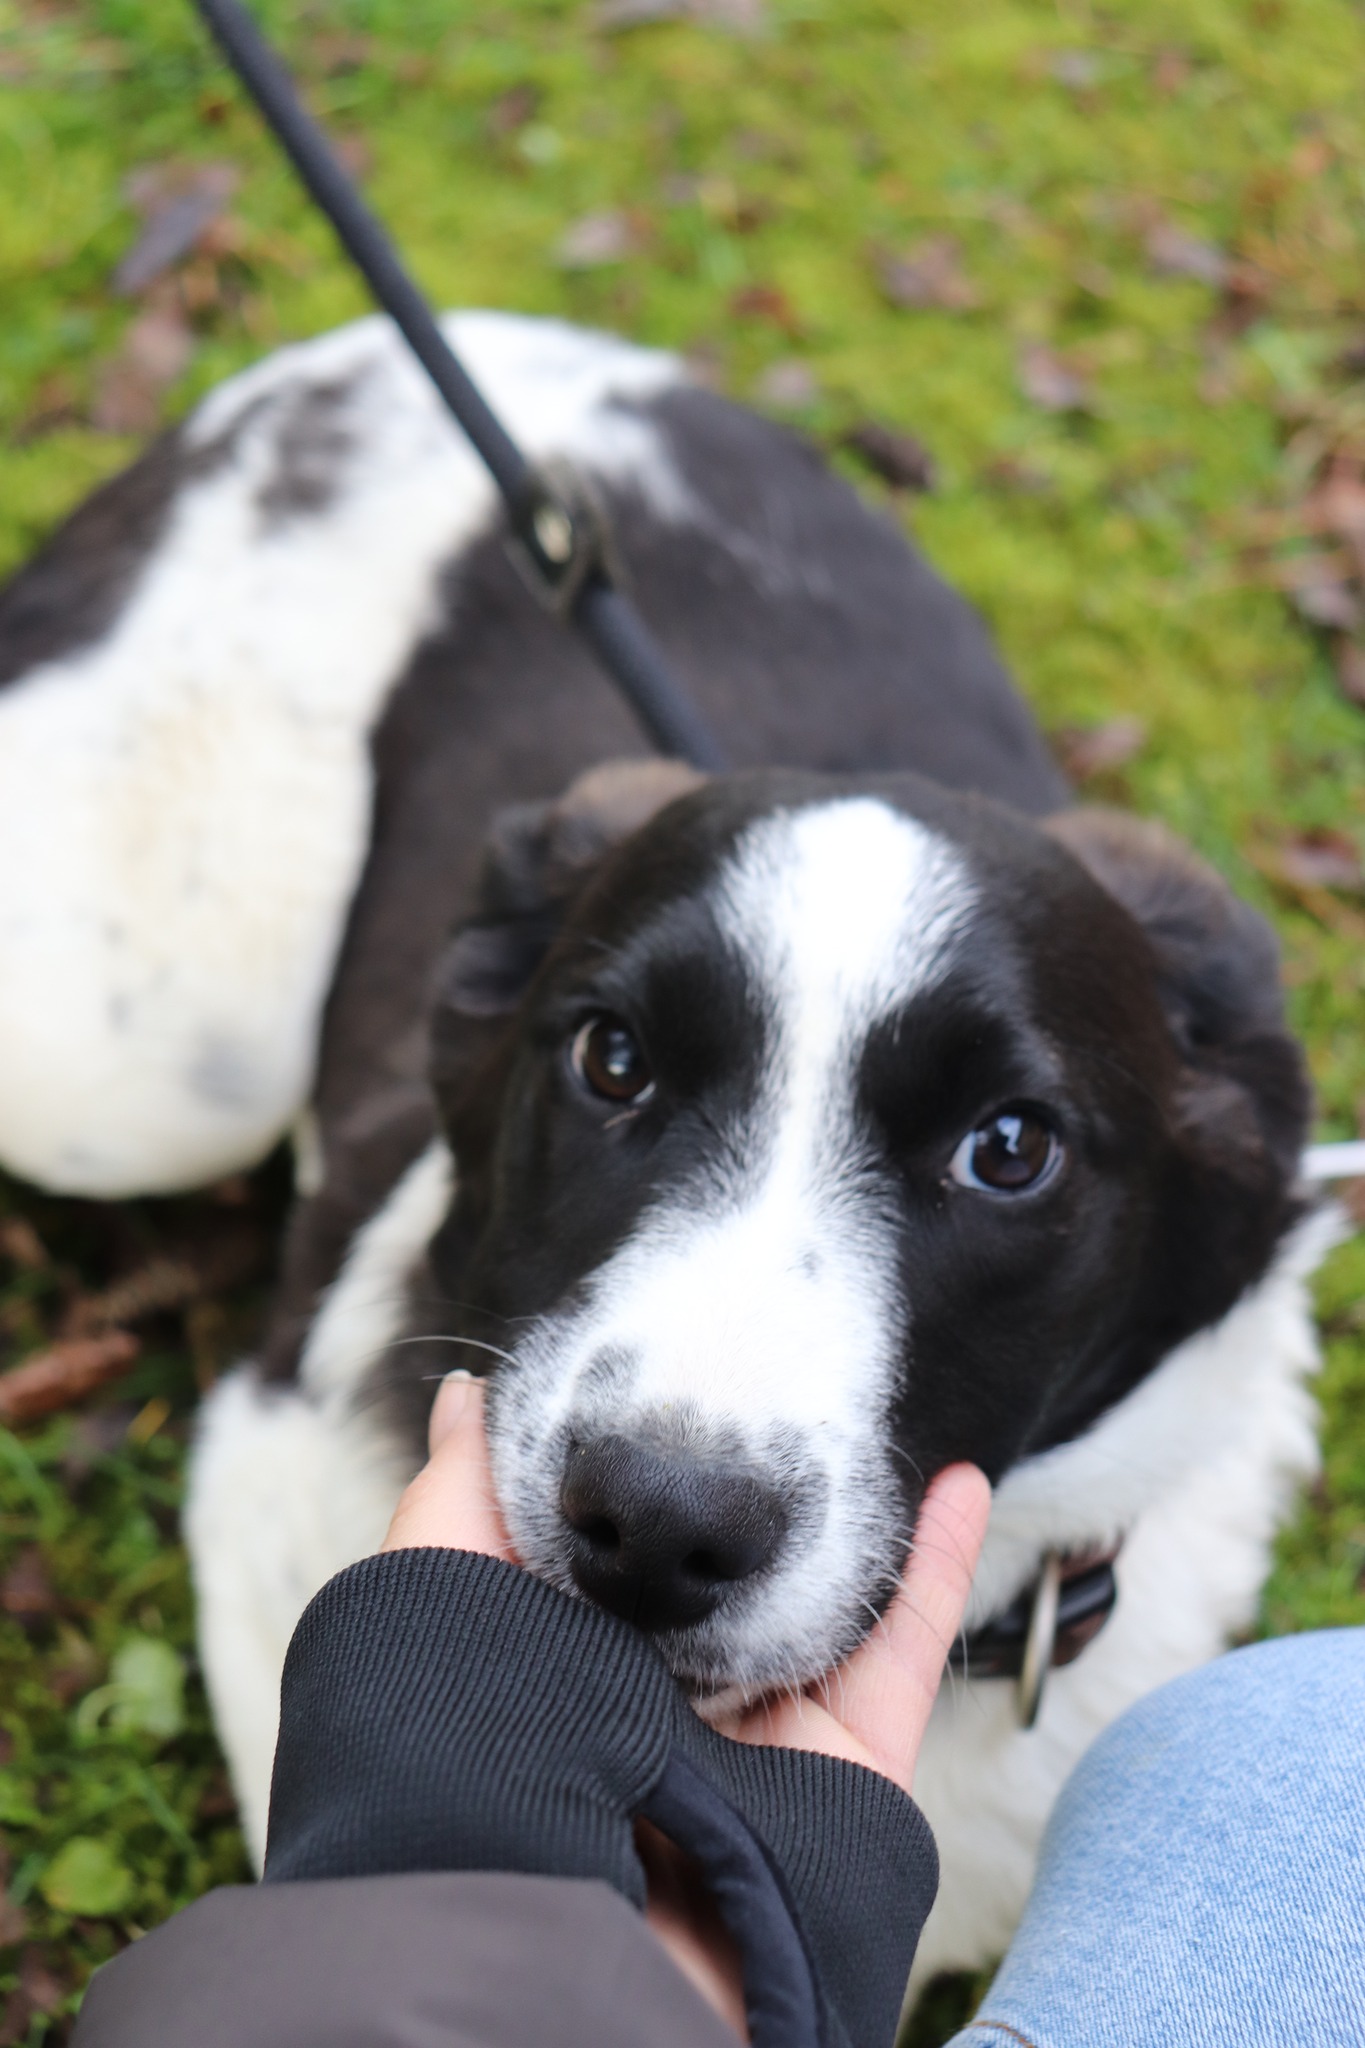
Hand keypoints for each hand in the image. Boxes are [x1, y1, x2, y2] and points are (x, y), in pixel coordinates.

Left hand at [382, 1373, 990, 2038]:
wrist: (577, 1904)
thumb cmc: (488, 1728)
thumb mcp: (439, 1579)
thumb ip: (464, 1486)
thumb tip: (468, 1399)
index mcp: (574, 1659)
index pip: (624, 1555)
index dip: (650, 1480)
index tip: (684, 1391)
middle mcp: (672, 1697)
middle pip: (734, 1583)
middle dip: (764, 1507)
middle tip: (800, 1401)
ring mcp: (767, 1729)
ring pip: (830, 1607)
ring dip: (865, 1519)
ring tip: (888, 1419)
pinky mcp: (848, 1759)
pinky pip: (907, 1648)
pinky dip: (943, 1565)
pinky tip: (959, 1484)